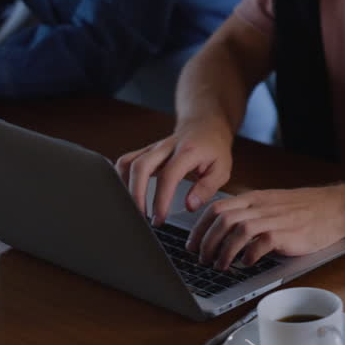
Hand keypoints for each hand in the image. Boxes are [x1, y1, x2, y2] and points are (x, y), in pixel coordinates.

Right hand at [114, 120, 233, 226]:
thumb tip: (190, 206)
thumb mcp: (222, 169)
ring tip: (133, 207)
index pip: (168, 176)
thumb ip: (207, 189)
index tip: (159, 218)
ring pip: (128, 162)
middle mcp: (166, 147)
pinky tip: (127, 194)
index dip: (161, 199)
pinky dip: (122, 178)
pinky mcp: (145, 151)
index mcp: (187, 151)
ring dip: (125, 186)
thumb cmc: (214, 149)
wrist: (205, 125)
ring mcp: (153, 148)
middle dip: (136, 195)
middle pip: (140, 166)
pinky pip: (126, 162)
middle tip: (141, 217)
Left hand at [187, 185, 344, 268]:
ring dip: (223, 251)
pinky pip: (259, 243)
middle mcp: (261, 206)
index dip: (199, 228)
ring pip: (236, 230)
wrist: (337, 208)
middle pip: (222, 220)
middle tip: (202, 260)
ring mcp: (274, 219)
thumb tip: (227, 231)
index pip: (217, 208)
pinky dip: (248, 255)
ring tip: (220, 266)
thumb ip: (252, 213)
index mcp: (256, 198)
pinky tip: (246, 263)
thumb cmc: (308, 209)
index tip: (192, 245)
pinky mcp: (286, 233)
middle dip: (206, 242)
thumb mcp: (274, 204)